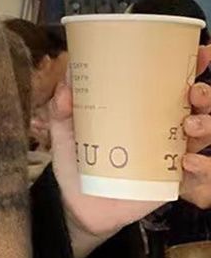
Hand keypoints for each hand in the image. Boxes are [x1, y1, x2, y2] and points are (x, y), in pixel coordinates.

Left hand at [50, 45, 210, 239]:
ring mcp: (170, 156)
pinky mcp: (170, 183)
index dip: (193, 67)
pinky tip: (188, 161)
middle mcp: (163, 129)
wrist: (76, 205)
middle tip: (192, 91)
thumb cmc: (76, 162)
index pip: (175, 84)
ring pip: (206, 135)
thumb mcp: (65, 132)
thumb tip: (66, 85)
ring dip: (207, 125)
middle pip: (200, 106)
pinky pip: (199, 175)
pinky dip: (202, 166)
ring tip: (189, 124)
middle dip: (205, 94)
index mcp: (143, 110)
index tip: (201, 53)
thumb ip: (62, 110)